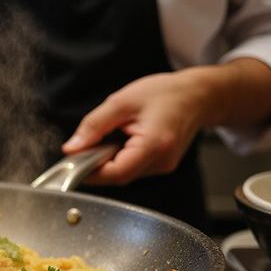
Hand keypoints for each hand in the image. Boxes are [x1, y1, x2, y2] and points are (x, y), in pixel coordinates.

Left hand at [62, 58, 270, 185]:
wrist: (199, 95)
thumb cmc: (166, 93)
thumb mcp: (122, 102)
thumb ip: (94, 126)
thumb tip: (72, 148)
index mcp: (153, 145)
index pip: (115, 173)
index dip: (89, 171)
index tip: (72, 161)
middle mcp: (161, 162)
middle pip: (118, 177)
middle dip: (95, 166)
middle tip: (81, 149)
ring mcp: (163, 166)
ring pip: (124, 175)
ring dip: (107, 163)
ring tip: (103, 140)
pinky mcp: (162, 165)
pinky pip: (133, 169)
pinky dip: (119, 160)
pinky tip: (118, 143)